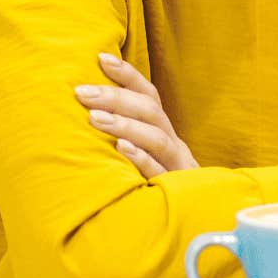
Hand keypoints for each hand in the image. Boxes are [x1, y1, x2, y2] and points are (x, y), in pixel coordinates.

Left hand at [76, 53, 199, 177]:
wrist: (196, 219)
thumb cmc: (156, 183)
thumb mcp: (143, 154)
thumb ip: (125, 132)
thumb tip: (86, 108)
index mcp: (162, 129)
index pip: (149, 94)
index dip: (127, 75)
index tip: (101, 58)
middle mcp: (172, 141)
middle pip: (150, 111)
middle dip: (116, 97)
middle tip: (82, 92)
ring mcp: (176, 164)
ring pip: (155, 137)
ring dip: (125, 124)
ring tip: (94, 118)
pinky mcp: (176, 188)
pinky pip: (159, 171)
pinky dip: (140, 158)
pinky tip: (120, 150)